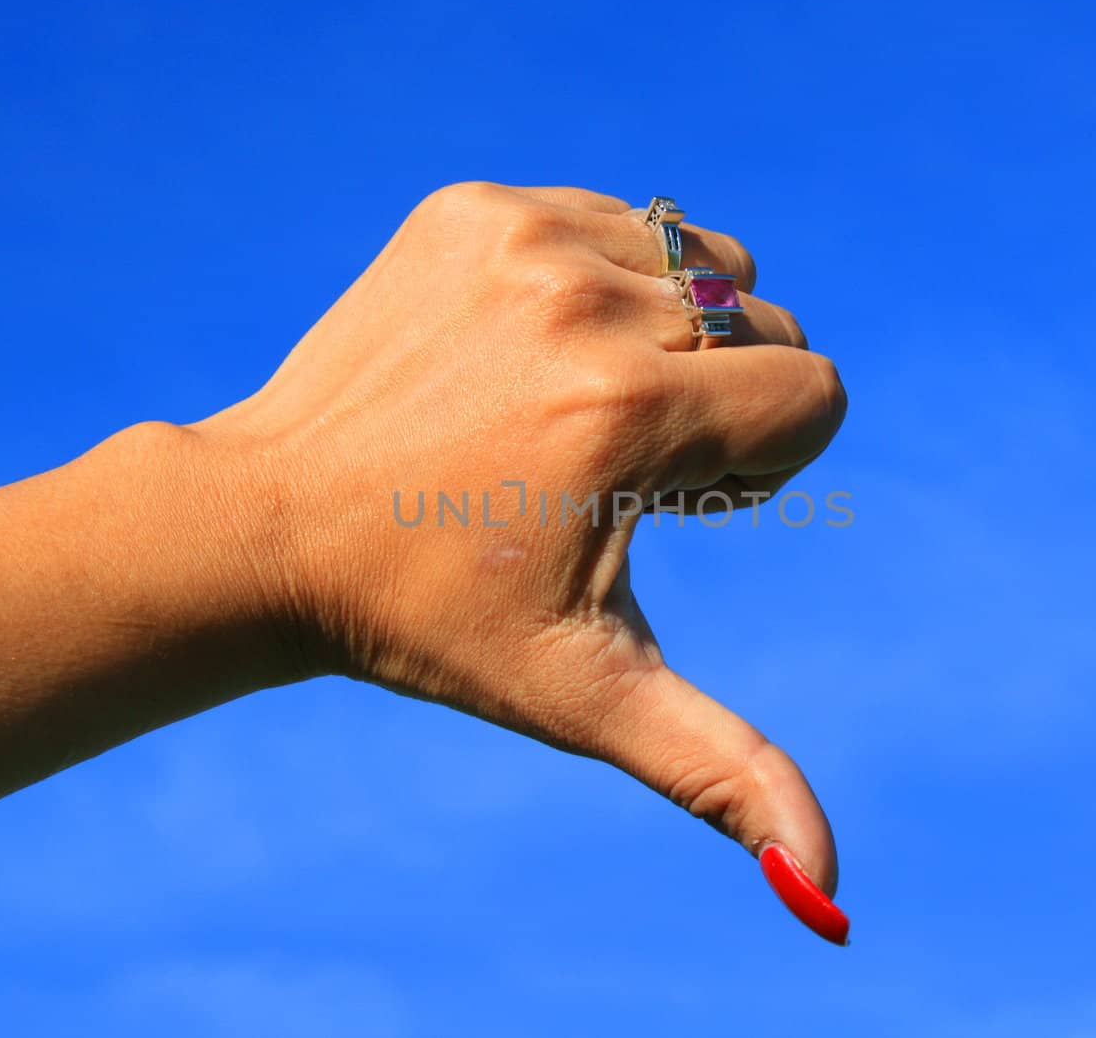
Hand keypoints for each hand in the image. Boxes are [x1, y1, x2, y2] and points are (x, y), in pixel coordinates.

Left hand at [195, 182, 849, 938]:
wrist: (267, 527)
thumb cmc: (431, 620)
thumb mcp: (584, 694)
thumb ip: (719, 768)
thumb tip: (828, 886)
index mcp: (629, 414)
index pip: (815, 392)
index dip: (760, 465)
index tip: (666, 503)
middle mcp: (584, 304)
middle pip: (763, 326)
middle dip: (717, 404)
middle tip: (599, 465)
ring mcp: (522, 240)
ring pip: (701, 261)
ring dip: (666, 336)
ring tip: (560, 407)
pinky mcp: (472, 208)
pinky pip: (615, 221)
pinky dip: (599, 282)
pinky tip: (519, 354)